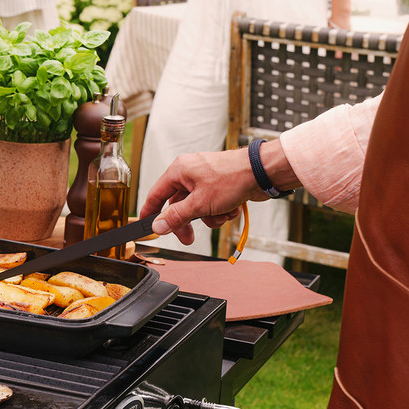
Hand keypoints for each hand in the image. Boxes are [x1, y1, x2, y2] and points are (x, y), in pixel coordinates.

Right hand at [139, 148, 264, 245]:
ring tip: (221, 215)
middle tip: (187, 238)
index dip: (150, 212)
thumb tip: (158, 226)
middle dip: (187, 222)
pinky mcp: (219, 186)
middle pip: (178, 204)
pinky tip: (231, 209)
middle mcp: (190, 173)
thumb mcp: (199, 203)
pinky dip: (220, 211)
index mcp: (179, 170)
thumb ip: (176, 216)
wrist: (262, 172)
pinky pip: (211, 205)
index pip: (156, 194)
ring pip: (197, 207)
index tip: (146, 226)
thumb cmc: (232, 178)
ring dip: (209, 217)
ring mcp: (206, 179)